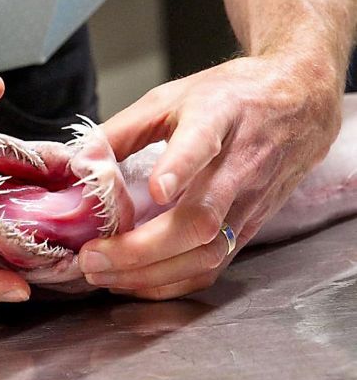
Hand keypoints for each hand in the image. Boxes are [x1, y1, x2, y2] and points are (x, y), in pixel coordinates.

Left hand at [79, 54, 341, 298]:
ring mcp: (249, 202)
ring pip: (207, 253)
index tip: (156, 188)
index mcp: (218, 118)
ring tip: (103, 274)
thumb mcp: (170, 97)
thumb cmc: (228, 97)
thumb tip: (81, 162)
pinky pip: (214, 265)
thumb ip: (123, 129)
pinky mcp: (251, 226)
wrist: (298, 104)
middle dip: (141, 249)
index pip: (201, 143)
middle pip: (199, 219)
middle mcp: (239, 165)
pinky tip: (136, 282)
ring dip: (151, 273)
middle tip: (93, 257)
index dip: (179, 167)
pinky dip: (172, 282)